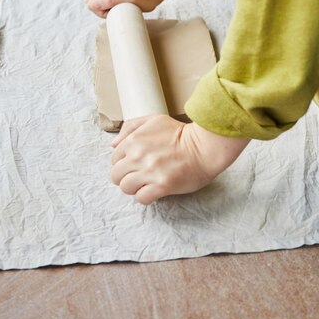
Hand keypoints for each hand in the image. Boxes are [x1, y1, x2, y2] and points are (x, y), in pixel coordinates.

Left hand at [111, 115, 249, 204]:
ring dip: (135, 188)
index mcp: (134, 140)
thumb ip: (131, 127)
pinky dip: (145, 197)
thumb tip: (113, 144)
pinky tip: (154, 191)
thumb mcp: (154, 120)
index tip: (135, 164)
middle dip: (125, 177)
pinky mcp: (161, 186)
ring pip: (126, 188)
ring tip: (147, 183)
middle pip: (116, 176)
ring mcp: (149, 172)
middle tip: (140, 176)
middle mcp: (138, 156)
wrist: (204, 146)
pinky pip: (141, 198)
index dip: (124, 163)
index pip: (114, 159)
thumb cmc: (180, 133)